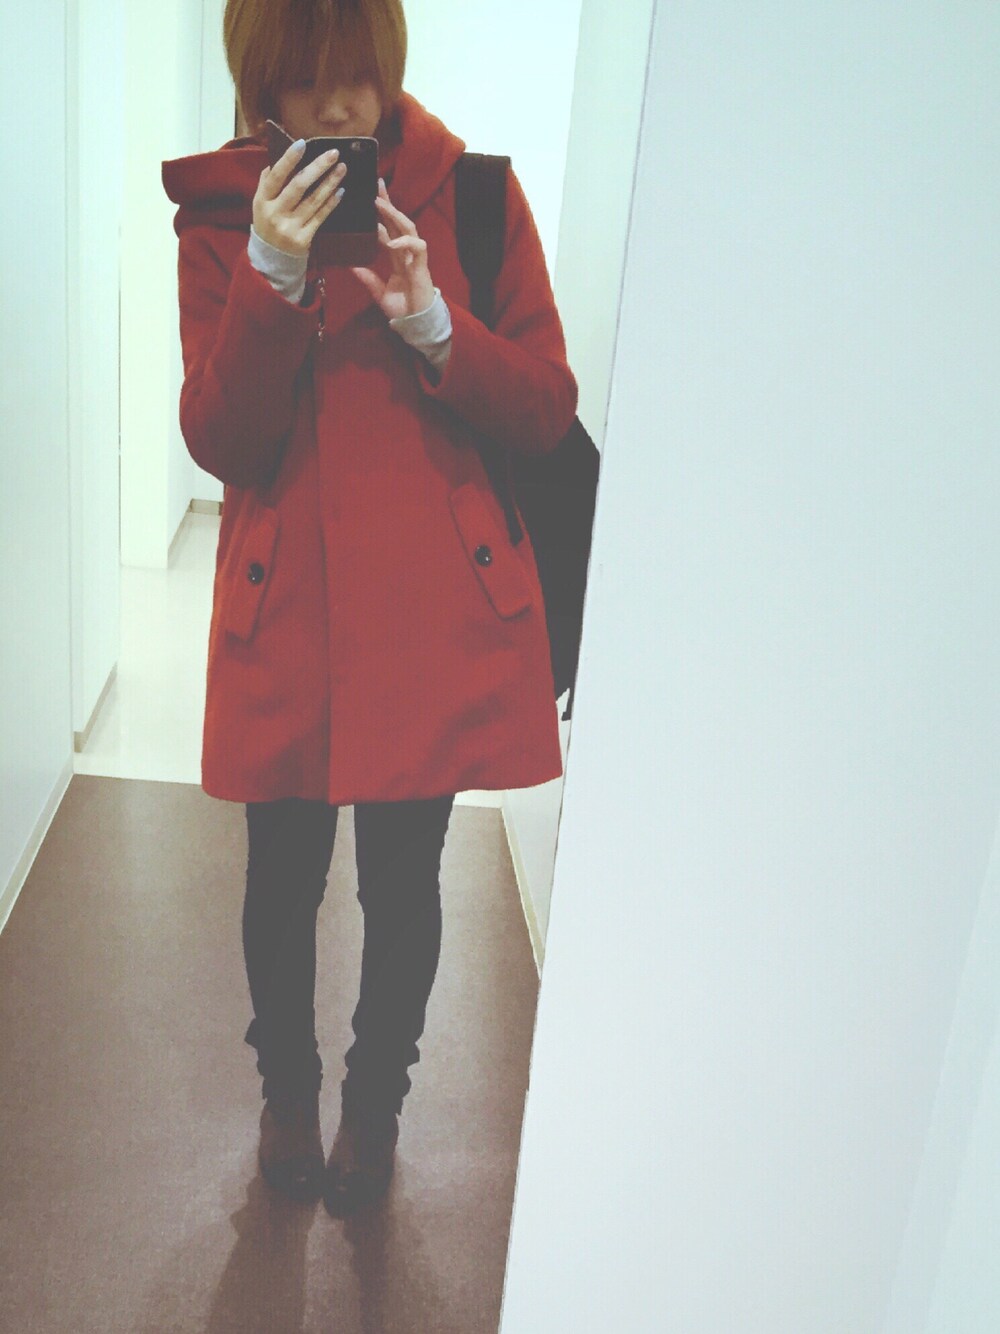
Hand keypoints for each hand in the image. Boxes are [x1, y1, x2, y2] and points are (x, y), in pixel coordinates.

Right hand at [252, 141, 346, 257]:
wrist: (271, 257)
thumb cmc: (268, 222)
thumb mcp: (261, 202)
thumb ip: (268, 181)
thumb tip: (280, 156)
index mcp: (262, 200)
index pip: (276, 176)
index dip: (289, 159)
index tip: (303, 143)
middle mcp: (275, 213)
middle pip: (298, 186)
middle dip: (317, 167)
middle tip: (334, 153)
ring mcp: (290, 227)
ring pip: (313, 200)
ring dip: (330, 182)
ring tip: (342, 168)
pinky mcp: (303, 239)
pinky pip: (320, 217)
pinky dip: (331, 203)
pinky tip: (340, 191)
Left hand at [350, 180, 435, 318]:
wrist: (416, 323)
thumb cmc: (402, 308)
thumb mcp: (378, 291)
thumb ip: (367, 278)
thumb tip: (349, 266)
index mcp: (396, 256)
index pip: (387, 228)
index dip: (379, 214)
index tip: (368, 198)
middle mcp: (406, 252)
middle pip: (398, 221)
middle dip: (388, 203)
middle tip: (376, 185)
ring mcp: (415, 257)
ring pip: (408, 228)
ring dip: (395, 215)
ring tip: (381, 204)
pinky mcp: (422, 265)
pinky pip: (417, 247)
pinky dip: (405, 242)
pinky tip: (392, 242)